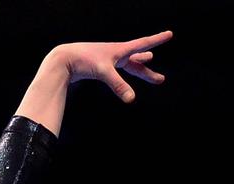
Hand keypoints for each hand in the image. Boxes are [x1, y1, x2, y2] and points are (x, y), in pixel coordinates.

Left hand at [43, 32, 171, 103]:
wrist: (63, 59)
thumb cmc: (84, 61)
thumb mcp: (104, 72)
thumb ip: (119, 85)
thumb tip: (131, 99)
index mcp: (120, 50)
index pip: (144, 43)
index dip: (157, 39)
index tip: (170, 33)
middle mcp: (115, 54)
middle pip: (137, 62)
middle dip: (148, 71)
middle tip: (161, 80)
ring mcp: (107, 61)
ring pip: (126, 66)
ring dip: (138, 69)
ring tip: (147, 63)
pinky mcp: (98, 68)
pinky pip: (115, 73)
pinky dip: (121, 77)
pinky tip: (121, 78)